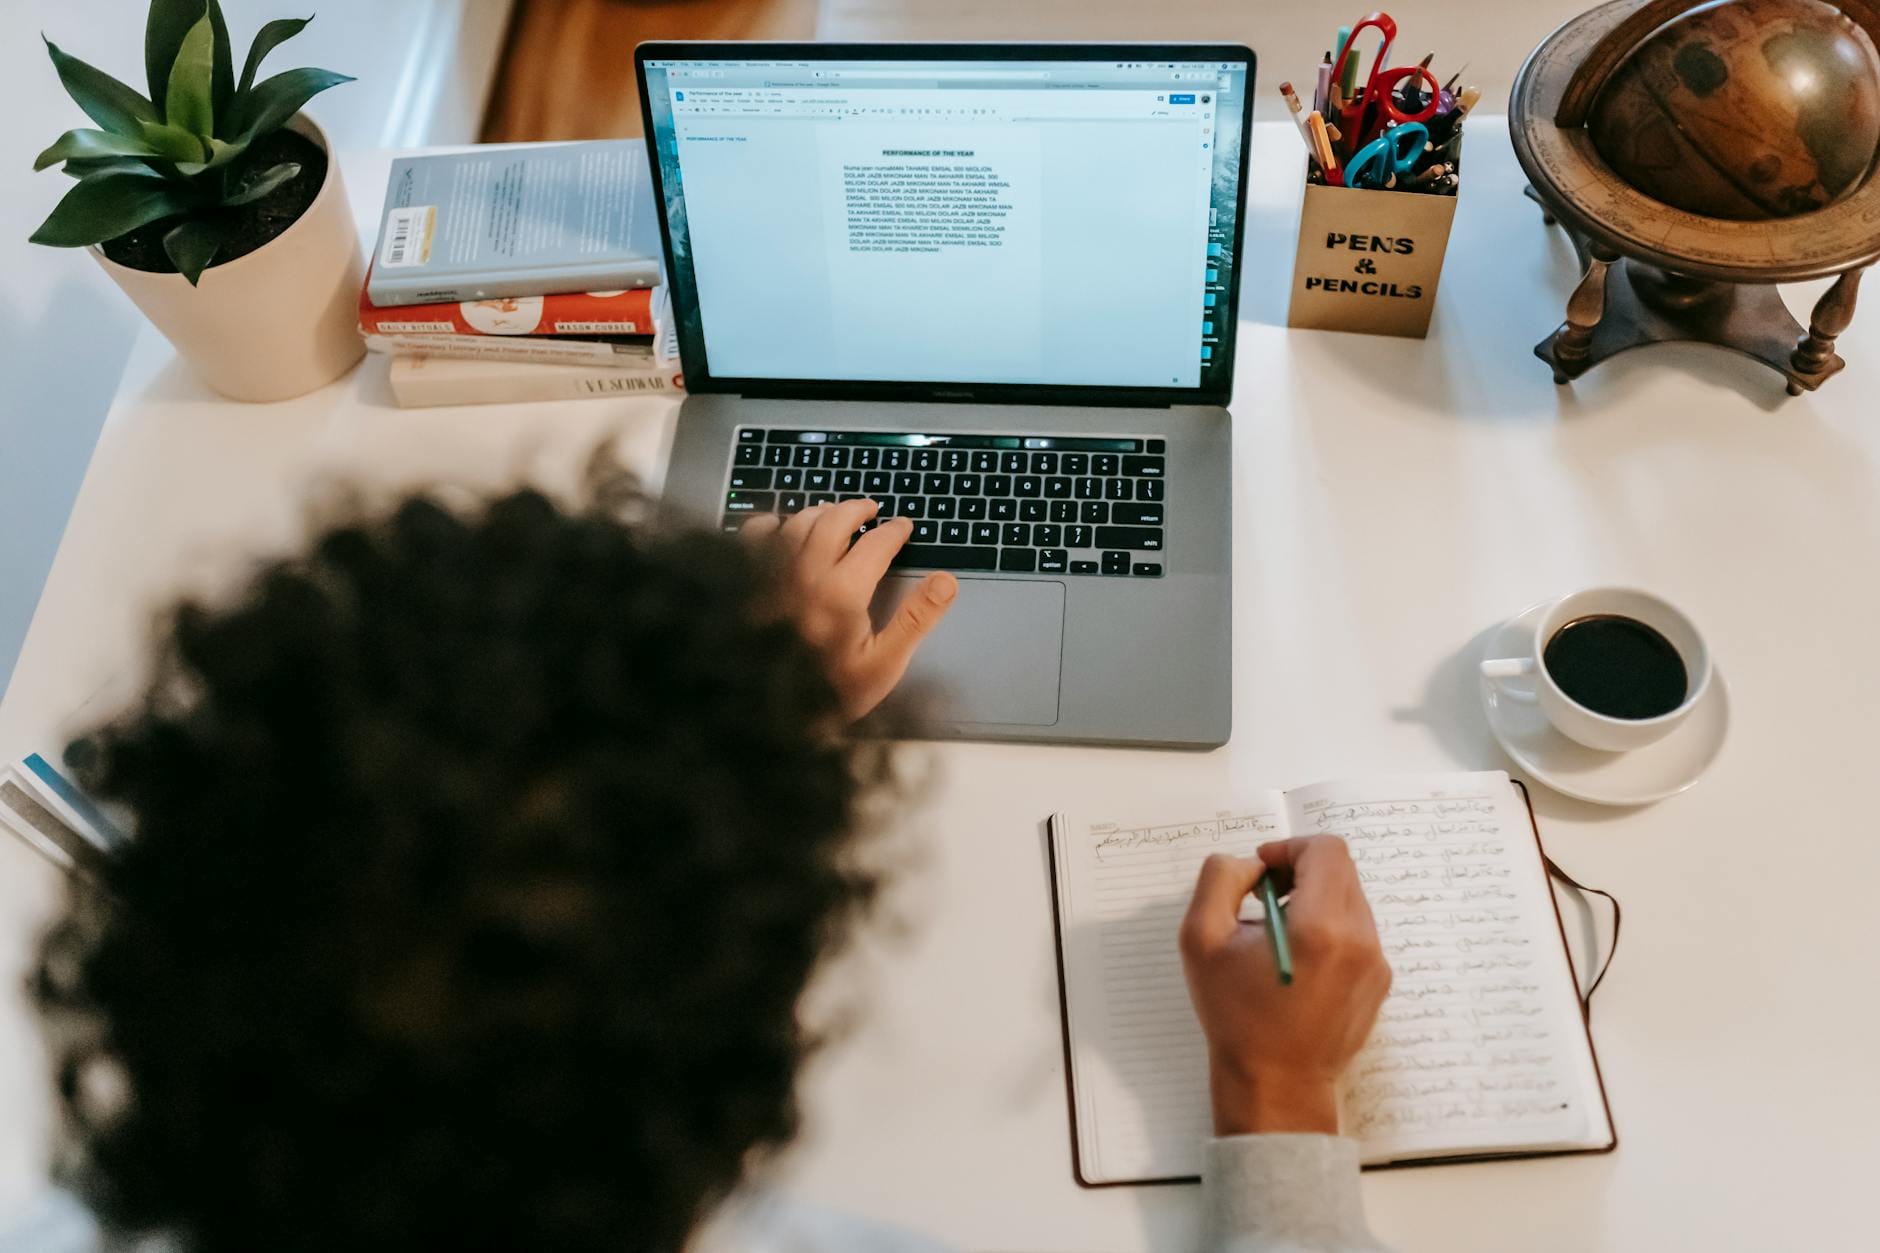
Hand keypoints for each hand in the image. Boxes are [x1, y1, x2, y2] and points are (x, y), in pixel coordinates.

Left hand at [741, 499, 957, 719]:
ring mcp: (770, 573)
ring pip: (797, 522)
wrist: (763, 712)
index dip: (894, 531)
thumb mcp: (883, 665)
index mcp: (842, 591)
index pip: (876, 543)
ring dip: (820, 512)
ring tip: (833, 513)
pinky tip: (781, 526)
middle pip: (834, 520)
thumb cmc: (827, 694)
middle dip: (857, 510)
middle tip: (870, 509)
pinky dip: (772, 523)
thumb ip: (916, 620)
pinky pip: (755, 535)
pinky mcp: (745, 581)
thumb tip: (946, 581)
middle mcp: (804, 572)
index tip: (904, 527)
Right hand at [1178, 836, 1391, 1135]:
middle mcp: (1360, 939)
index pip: (1325, 850)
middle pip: (1341, 869)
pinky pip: (1358, 930)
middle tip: (1265, 899)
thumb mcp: (1201, 941)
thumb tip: (1249, 864)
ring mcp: (1376, 962)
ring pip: (1351, 898)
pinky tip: (1299, 961)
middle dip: (1301, 870)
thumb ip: (1219, 881)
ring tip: (1279, 934)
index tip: (1262, 872)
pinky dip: (1329, 927)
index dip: (1289, 847)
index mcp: (1320, 927)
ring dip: (1315, 899)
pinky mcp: (1380, 981)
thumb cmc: (1236, 1017)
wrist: (1276, 1085)